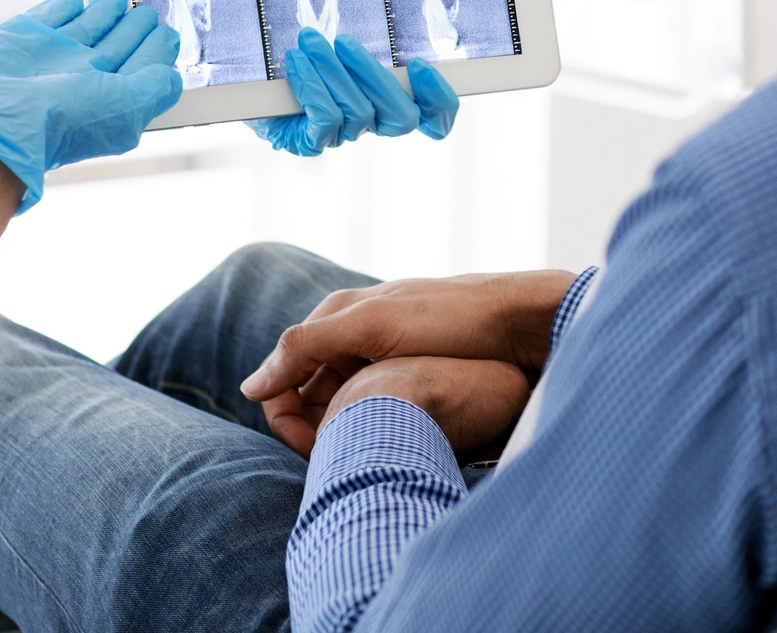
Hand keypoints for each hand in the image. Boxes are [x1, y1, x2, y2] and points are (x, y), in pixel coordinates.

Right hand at [0, 0, 182, 212]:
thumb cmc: (63, 120)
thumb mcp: (127, 108)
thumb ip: (155, 89)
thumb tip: (171, 76)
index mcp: (107, 97)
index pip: (139, 69)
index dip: (156, 52)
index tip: (169, 34)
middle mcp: (80, 78)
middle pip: (115, 47)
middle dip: (133, 30)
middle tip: (147, 13)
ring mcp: (50, 57)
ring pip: (85, 28)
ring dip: (103, 13)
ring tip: (118, 0)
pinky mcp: (22, 38)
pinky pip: (48, 17)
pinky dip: (61, 8)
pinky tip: (74, 1)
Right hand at [242, 270, 576, 457]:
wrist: (526, 322)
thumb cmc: (454, 320)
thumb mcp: (375, 326)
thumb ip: (309, 348)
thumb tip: (250, 388)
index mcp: (338, 315)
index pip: (283, 375)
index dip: (287, 417)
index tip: (313, 451)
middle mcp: (356, 332)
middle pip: (310, 393)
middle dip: (314, 429)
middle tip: (341, 462)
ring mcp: (386, 352)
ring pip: (342, 404)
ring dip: (342, 432)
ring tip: (363, 459)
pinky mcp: (414, 370)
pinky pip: (376, 405)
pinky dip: (372, 427)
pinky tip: (390, 445)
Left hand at [249, 28, 458, 156]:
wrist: (250, 82)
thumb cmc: (301, 57)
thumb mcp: (336, 45)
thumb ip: (362, 43)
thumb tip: (392, 14)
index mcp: (386, 102)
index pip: (432, 120)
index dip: (439, 100)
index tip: (421, 65)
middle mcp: (369, 125)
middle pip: (401, 119)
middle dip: (376, 77)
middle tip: (345, 43)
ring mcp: (340, 137)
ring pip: (359, 112)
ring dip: (332, 71)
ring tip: (308, 41)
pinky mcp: (310, 143)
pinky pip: (325, 119)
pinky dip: (311, 85)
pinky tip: (295, 62)